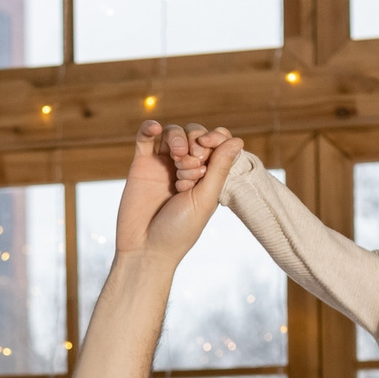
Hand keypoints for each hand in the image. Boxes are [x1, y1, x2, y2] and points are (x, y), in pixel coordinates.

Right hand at [115, 121, 239, 263]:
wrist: (145, 249)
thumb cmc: (179, 231)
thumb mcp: (204, 200)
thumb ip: (219, 169)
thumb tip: (237, 140)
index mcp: (207, 177)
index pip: (217, 143)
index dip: (215, 137)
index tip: (208, 146)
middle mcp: (186, 167)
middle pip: (195, 134)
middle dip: (197, 144)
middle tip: (193, 167)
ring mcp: (163, 165)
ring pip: (173, 133)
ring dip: (178, 139)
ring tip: (178, 161)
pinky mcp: (141, 165)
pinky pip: (145, 138)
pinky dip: (150, 128)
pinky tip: (155, 128)